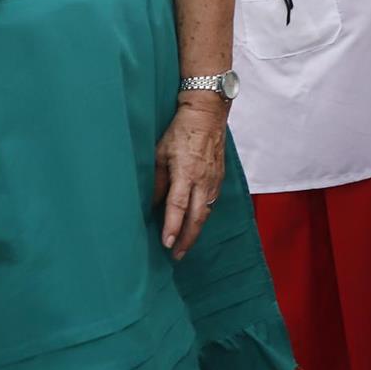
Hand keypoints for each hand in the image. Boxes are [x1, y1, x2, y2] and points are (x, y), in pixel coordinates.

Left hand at [154, 94, 228, 259]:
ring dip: (196, 230)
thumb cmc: (180, 131)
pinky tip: (195, 222)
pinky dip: (203, 216)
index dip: (172, 227)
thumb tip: (151, 203)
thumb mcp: (160, 153)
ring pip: (207, 212)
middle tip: (178, 256)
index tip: (167, 244)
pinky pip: (212, 202)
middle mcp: (204, 180)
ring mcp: (214, 180)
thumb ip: (156, 180)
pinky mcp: (219, 177)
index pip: (178, 206)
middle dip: (188, 238)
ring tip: (185, 244)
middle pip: (197, 217)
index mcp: (187, 173)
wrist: (208, 113)